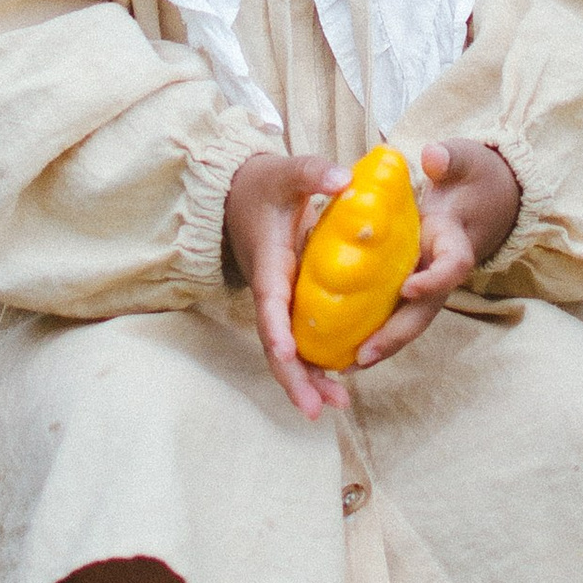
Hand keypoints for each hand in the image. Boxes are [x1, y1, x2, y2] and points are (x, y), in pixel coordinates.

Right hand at [223, 150, 348, 420]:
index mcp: (269, 263)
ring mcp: (278, 301)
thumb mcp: (287, 172)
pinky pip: (298, 340)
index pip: (270, 302)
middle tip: (316, 409)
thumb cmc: (265, 185)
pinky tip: (335, 385)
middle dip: (292, 377)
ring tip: (332, 407)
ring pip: (286, 349)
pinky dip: (312, 364)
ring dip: (305, 380)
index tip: (288, 353)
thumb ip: (312, 172)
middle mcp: (270, 290)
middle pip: (275, 343)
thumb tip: (342, 178)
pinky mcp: (288, 303)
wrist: (239, 194)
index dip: (278, 329)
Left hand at [351, 139, 520, 373]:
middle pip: (425, 310)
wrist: (477, 196)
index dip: (434, 280)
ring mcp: (426, 282)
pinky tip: (341, 349)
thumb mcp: (464, 160)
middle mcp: (442, 271)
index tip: (409, 286)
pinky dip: (372, 333)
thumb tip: (432, 157)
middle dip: (396, 334)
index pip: (452, 267)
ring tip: (345, 364)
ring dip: (381, 344)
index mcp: (455, 242)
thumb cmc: (468, 177)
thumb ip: (450, 159)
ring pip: (407, 320)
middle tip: (364, 353)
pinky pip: (392, 313)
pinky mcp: (409, 285)